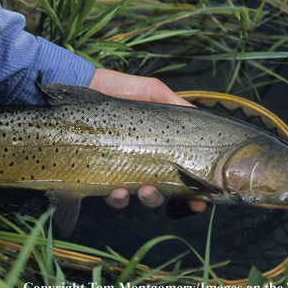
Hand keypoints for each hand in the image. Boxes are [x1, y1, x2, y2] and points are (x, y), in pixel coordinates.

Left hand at [88, 69, 206, 212]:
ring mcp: (120, 170)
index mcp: (159, 147)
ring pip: (137, 197)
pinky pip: (110, 196)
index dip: (194, 191)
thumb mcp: (153, 91)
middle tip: (160, 189)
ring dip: (146, 199)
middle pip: (160, 192)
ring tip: (144, 190)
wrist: (86, 85)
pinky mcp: (98, 174)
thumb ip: (176, 104)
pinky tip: (117, 190)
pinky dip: (117, 199)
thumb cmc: (121, 89)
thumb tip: (197, 115)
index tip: (201, 201)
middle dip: (164, 197)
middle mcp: (141, 162)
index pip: (182, 175)